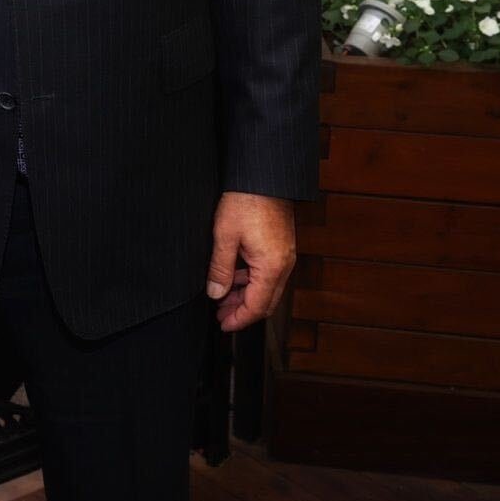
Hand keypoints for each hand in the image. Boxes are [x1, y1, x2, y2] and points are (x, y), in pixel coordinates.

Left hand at [207, 192, 296, 332]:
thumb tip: (215, 294)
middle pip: (266, 301)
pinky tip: (234, 277)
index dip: (239, 319)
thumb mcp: (224, 236)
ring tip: (222, 296)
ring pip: (267, 288)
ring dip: (246, 295)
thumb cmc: (245, 201)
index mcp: (272, 267)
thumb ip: (220, 269)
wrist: (264, 175)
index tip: (223, 325)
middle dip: (243, 311)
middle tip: (220, 315)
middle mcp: (284, 265)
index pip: (258, 307)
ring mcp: (285, 255)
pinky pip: (269, 273)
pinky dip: (252, 280)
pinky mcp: (281, 246)